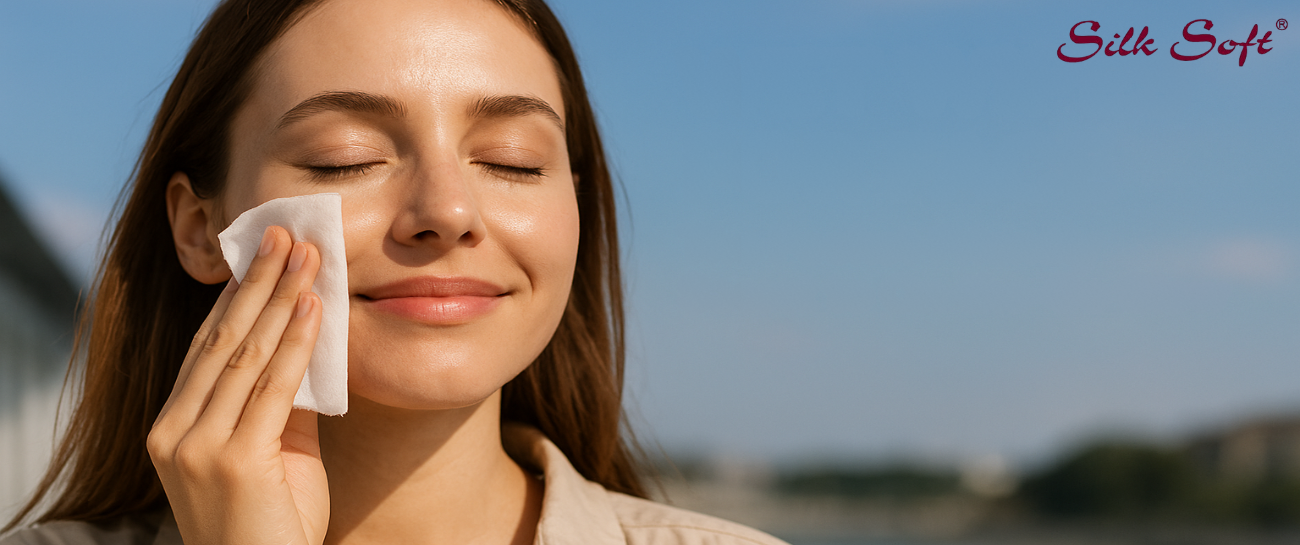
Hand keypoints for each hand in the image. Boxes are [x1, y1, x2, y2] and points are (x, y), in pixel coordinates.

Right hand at [148, 226, 328, 544]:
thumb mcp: (275, 451)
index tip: (266, 254)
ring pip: (244, 354)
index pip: (207, 346)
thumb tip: (305, 343)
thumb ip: (280, 402)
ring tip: (307, 256)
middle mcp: (173, 432)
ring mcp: (196, 448)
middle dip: (258, 282)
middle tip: (287, 233)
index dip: (238, 296)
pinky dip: (296, 344)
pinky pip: (271, 388)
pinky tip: (313, 308)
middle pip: (221, 339)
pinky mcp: (229, 462)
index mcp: (174, 427)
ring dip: (281, 298)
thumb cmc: (276, 523)